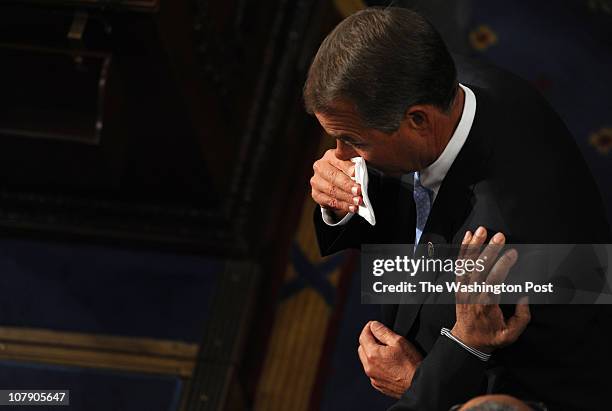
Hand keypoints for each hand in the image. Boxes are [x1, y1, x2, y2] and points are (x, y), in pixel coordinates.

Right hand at [310, 149, 361, 218]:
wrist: (338, 182)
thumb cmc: (349, 171)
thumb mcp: (354, 164)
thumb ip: (357, 165)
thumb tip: (360, 172)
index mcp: (330, 156)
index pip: (339, 161)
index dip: (348, 167)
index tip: (356, 174)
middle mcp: (320, 166)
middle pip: (333, 176)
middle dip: (347, 185)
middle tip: (359, 191)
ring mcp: (316, 181)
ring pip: (331, 190)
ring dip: (346, 197)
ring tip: (358, 201)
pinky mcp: (315, 194)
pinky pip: (329, 202)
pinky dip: (342, 206)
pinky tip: (352, 208)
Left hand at [358, 320, 422, 397]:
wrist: (419, 384)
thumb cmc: (411, 364)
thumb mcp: (398, 341)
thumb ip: (383, 331)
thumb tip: (373, 325)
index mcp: (373, 355)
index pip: (363, 337)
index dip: (368, 328)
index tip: (373, 325)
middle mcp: (369, 367)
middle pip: (362, 348)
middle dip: (368, 340)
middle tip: (379, 336)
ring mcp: (373, 378)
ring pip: (366, 361)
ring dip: (371, 353)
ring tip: (385, 350)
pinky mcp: (378, 385)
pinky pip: (372, 371)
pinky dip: (376, 365)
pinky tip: (387, 362)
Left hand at [451, 227, 530, 352]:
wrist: (467, 340)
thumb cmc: (491, 336)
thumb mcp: (511, 334)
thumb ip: (522, 317)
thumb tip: (525, 297)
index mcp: (486, 305)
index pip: (494, 281)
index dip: (502, 266)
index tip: (512, 254)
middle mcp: (472, 294)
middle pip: (480, 268)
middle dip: (490, 250)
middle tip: (499, 236)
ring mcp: (463, 288)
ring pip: (467, 264)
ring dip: (474, 246)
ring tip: (481, 230)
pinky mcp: (458, 285)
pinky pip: (459, 265)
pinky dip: (463, 250)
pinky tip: (469, 237)